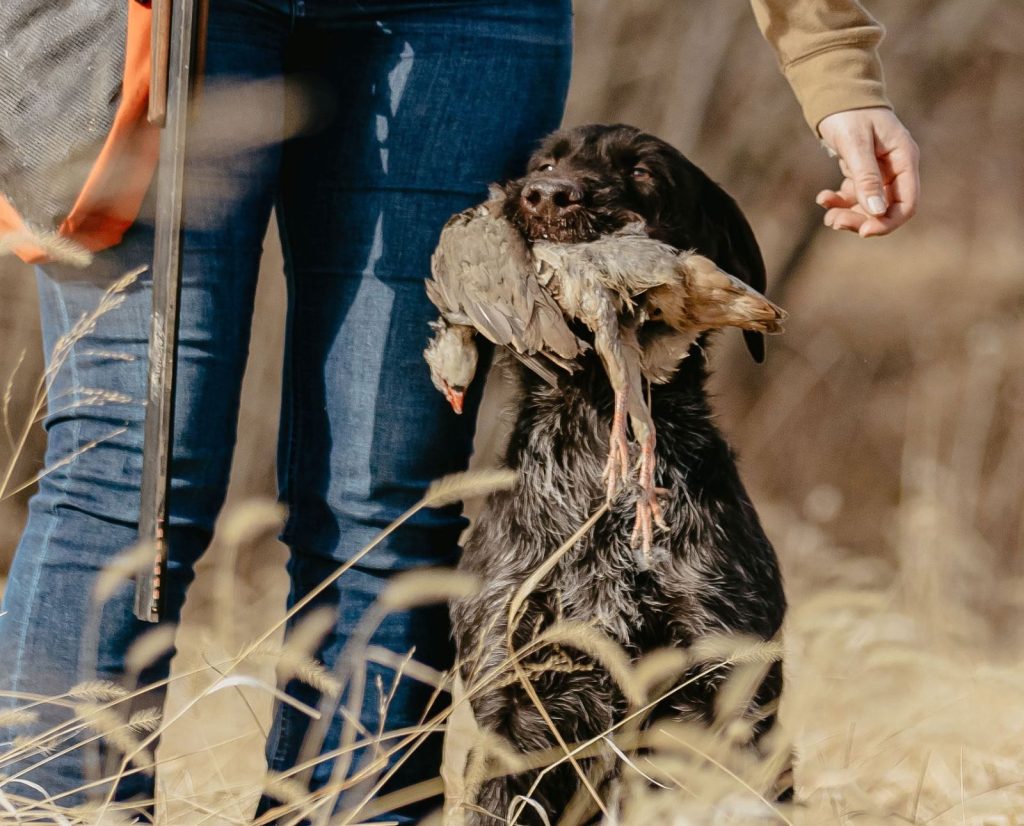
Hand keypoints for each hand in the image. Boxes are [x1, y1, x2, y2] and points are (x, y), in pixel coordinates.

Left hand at [816, 107, 919, 237]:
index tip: (863, 231)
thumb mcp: (856, 144)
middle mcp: (896, 168)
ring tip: (827, 215)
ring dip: (848, 215)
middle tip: (834, 222)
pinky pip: (854, 197)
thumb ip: (866, 177)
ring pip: (869, 207)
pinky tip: (823, 198)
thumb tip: (877, 212)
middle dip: (861, 220)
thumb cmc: (849, 113)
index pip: (907, 203)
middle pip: (886, 209)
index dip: (888, 222)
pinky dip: (839, 202)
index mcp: (904, 159)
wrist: (836, 94)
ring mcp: (880, 172)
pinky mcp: (863, 173)